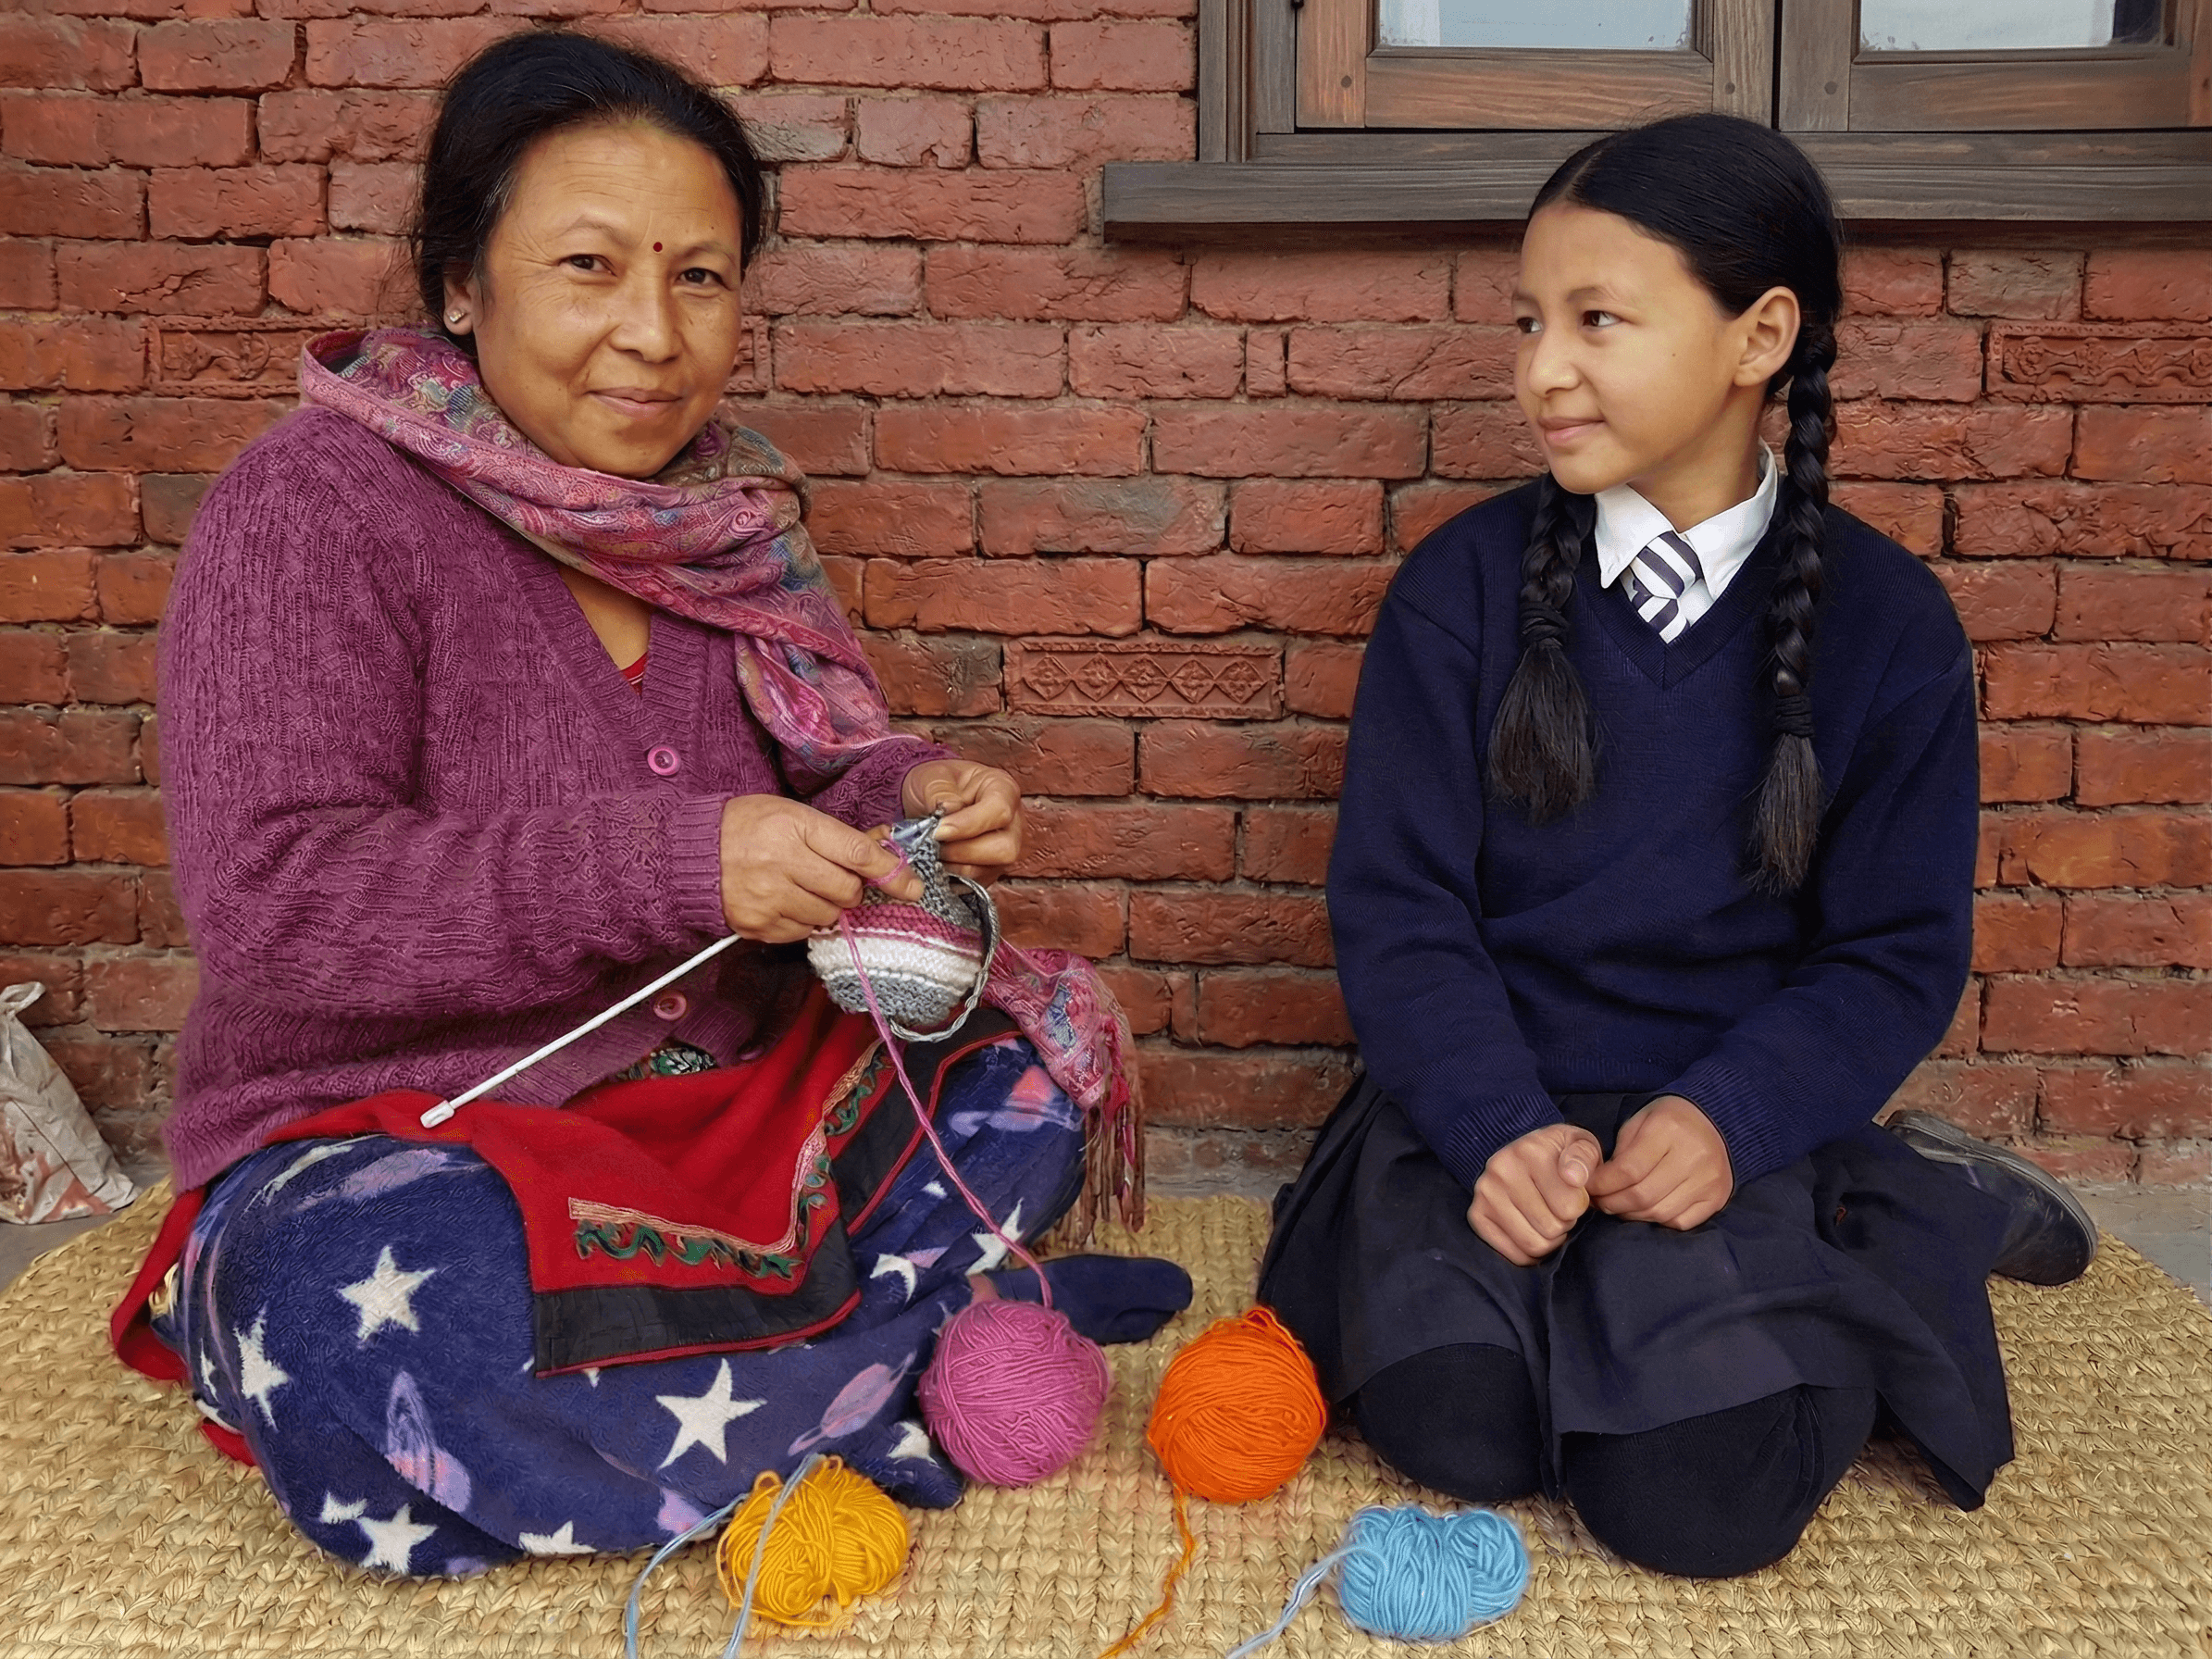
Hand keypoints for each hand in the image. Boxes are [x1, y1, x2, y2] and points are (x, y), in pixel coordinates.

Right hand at [718, 795, 918, 943]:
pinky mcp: (757, 925)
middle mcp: (780, 863)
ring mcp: (767, 898)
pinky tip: (784, 901)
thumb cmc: (748, 826)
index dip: (890, 872)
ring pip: (828, 916)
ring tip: (801, 886)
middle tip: (832, 877)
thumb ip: (839, 838)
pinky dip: (803, 920)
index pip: (856, 853)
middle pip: (846, 891)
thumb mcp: (794, 815)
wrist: (692, 852)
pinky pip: (802, 932)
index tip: (912, 886)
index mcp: (793, 827)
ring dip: (827, 906)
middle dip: (850, 888)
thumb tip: (887, 856)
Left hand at [898, 759, 1023, 882]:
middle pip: (1004, 849)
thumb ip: (940, 795)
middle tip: (933, 844)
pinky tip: (936, 863)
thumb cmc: (936, 783)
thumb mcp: (933, 778)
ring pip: (989, 870)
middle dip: (963, 851)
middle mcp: (1012, 823)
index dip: (968, 825)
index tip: (938, 830)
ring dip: (954, 866)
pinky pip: (976, 883)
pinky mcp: (990, 870)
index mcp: (1003, 789)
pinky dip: (953, 878)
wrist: (929, 797)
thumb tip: (945, 815)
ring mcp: (1004, 849)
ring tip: (931, 852)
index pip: (999, 812)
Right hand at [1468, 1123, 1603, 1266]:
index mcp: (1530, 1151)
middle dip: (1564, 1224)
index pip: (1570, 1207)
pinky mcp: (1477, 1216)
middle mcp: (1501, 1170)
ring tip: (1548, 1218)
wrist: (1525, 1155)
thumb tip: (1574, 1177)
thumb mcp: (1582, 1145)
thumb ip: (1585, 1157)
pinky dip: (1531, 1253)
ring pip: (1533, 1245)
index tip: (1573, 1193)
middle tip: (1559, 1208)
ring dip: (1549, 1240)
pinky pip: (1515, 1255)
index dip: (1579, 1206)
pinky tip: (1533, 1231)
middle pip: (1551, 1228)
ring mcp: (1485, 1194)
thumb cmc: (1561, 1156)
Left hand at [1585, 1095, 1733, 1229]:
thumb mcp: (1638, 1123)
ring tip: (1619, 1207)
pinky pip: (1680, 1222)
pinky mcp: (1718, 1198)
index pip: (1628, 1170)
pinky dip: (1658, 1221)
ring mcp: (1709, 1179)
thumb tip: (1600, 1187)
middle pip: (1643, 1196)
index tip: (1588, 1188)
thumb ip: (1620, 1154)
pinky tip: (1646, 1210)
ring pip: (1660, 1213)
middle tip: (1599, 1202)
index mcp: (1669, 1129)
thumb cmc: (1667, 1121)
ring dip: (1632, 1216)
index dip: (1603, 1185)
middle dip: (1613, 1204)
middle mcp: (1694, 1156)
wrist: (1714, 1121)